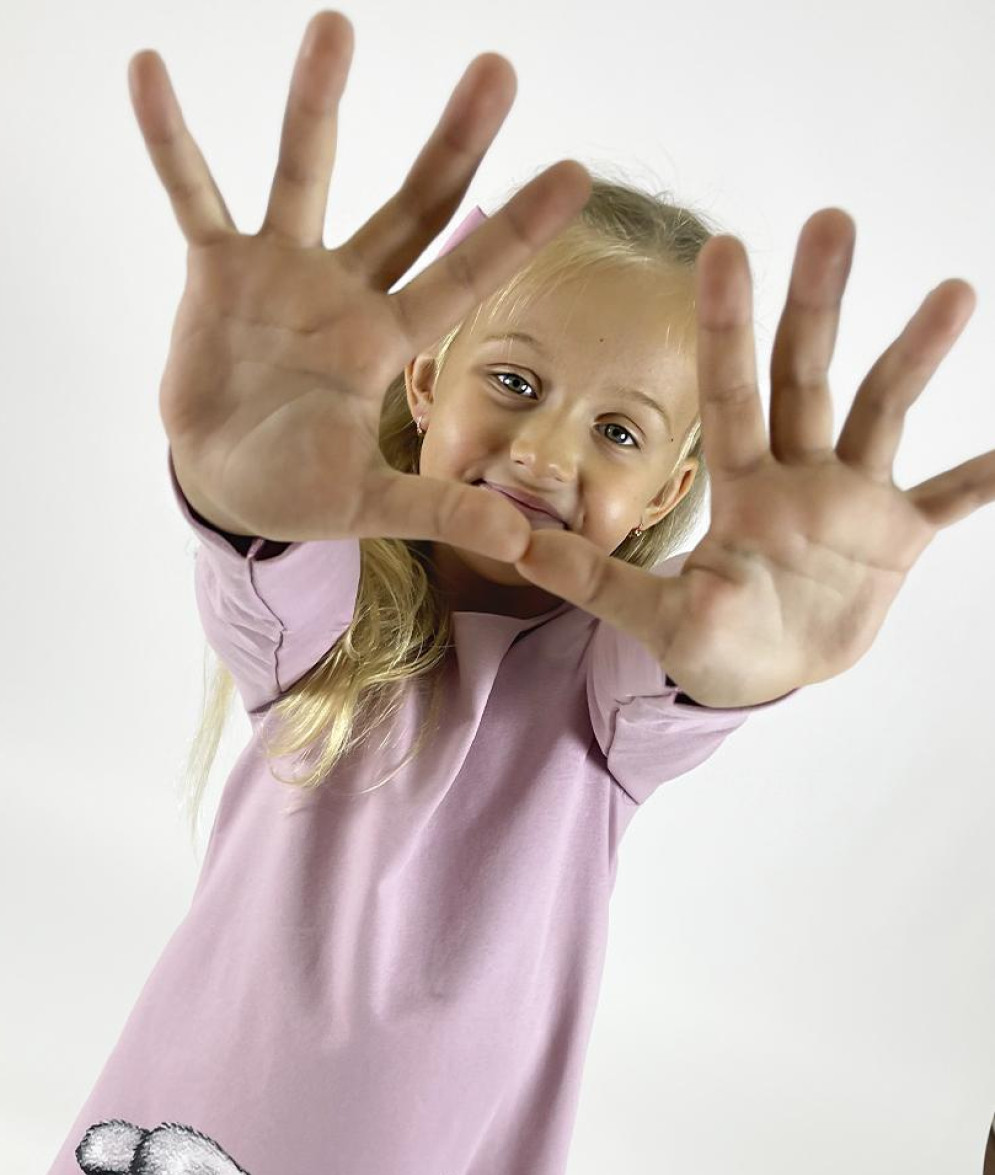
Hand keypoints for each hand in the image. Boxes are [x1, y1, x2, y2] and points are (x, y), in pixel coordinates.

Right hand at [127, 10, 591, 562]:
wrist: (224, 486)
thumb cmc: (300, 491)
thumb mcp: (368, 503)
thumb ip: (436, 510)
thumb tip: (521, 546)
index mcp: (386, 343)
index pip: (464, 277)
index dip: (516, 231)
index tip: (578, 174)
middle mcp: (345, 292)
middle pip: (412, 206)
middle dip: (455, 143)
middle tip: (500, 68)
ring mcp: (281, 272)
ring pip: (306, 175)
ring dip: (319, 104)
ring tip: (337, 26)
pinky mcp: (216, 271)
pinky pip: (192, 195)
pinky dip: (171, 141)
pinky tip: (150, 72)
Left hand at [512, 209, 991, 706]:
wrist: (760, 673)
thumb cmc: (706, 640)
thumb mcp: (650, 616)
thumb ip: (593, 580)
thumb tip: (509, 546)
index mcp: (738, 485)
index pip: (731, 393)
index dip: (728, 326)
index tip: (726, 247)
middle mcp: (796, 473)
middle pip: (807, 375)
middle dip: (817, 302)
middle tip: (831, 219)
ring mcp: (850, 500)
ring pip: (883, 413)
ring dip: (915, 356)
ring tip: (952, 292)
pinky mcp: (895, 537)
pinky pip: (944, 500)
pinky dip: (977, 479)